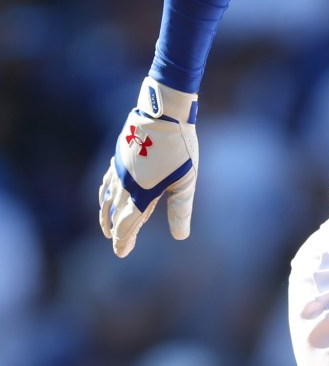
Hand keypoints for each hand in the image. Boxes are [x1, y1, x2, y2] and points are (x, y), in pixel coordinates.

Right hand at [99, 77, 198, 256]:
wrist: (164, 112)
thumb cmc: (180, 146)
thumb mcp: (187, 180)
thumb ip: (181, 208)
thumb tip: (181, 237)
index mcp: (141, 193)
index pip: (127, 224)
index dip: (124, 240)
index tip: (121, 253)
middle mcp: (125, 184)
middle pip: (115, 213)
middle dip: (116, 230)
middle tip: (117, 243)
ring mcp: (120, 169)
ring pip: (107, 197)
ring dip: (106, 213)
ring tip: (106, 225)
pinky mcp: (119, 155)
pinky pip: (107, 180)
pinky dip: (104, 192)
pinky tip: (106, 193)